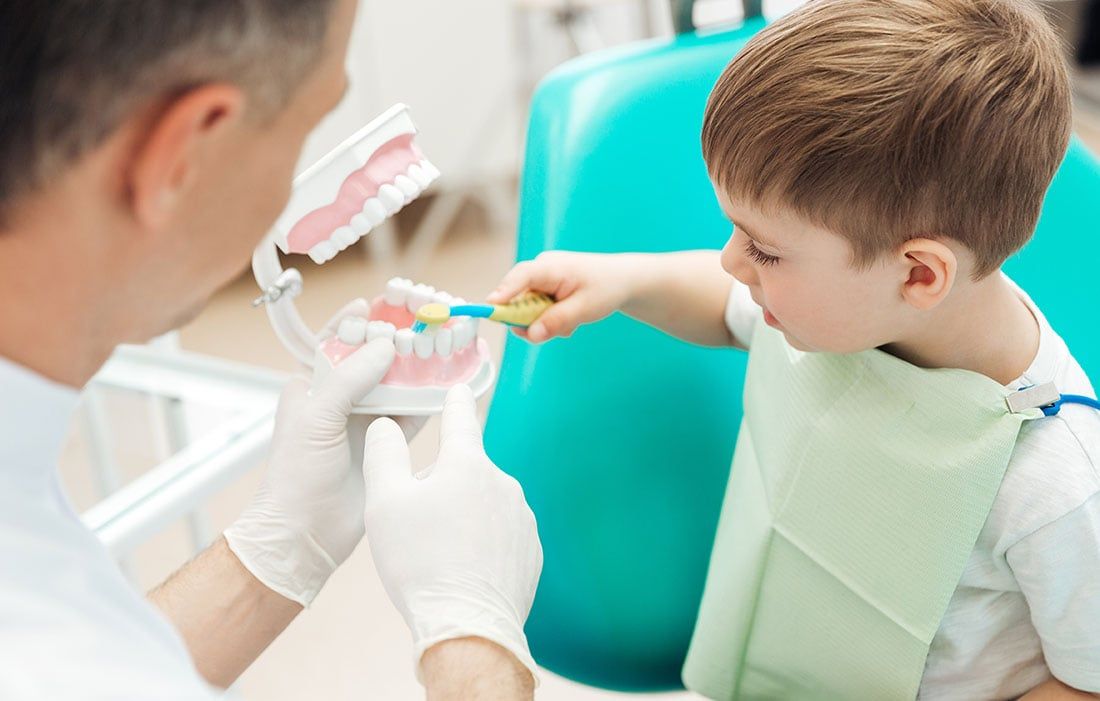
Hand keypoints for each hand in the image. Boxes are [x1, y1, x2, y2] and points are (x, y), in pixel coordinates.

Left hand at [224, 300, 422, 605]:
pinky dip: (433, 396)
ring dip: (420, 365)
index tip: (381, 302)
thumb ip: (350, 378)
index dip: (359, 320)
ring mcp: (367, 420)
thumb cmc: (296, 475)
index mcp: (312, 385)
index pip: (336, 340)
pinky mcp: (390, 442)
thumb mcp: (317, 417)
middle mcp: (340, 398)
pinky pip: (416, 412)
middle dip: (398, 338)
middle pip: (374, 358)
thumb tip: (385, 344)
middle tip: (425, 319)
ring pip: (398, 382)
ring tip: (445, 342)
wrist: (305, 533)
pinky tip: (451, 380)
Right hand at [362, 384, 542, 684]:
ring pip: (483, 505)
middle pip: (465, 472)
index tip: (459, 389)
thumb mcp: (385, 503)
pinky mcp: (531, 550)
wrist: (468, 627)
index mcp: (467, 464)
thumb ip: (384, 454)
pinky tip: (463, 571)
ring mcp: (522, 518)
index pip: (460, 419)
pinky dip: (482, 546)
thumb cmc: (421, 563)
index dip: (455, 401)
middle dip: (442, 488)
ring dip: (463, 519)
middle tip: (416, 526)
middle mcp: (502, 483)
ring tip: (439, 557)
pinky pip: (500, 536)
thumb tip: (386, 426)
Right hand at [486, 251, 633, 342]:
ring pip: (526, 308)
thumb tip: (530, 334)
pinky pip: (535, 309)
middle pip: (517, 298)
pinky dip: (548, 319)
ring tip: (569, 324)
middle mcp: (540, 269)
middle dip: (530, 320)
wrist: (623, 280)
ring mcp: (541, 279)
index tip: (489, 309)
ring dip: (543, 322)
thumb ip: (556, 321)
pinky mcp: (544, 288)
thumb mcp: (584, 309)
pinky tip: (568, 319)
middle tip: (552, 333)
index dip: (503, 294)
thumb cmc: (606, 287)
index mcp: (550, 267)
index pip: (520, 277)